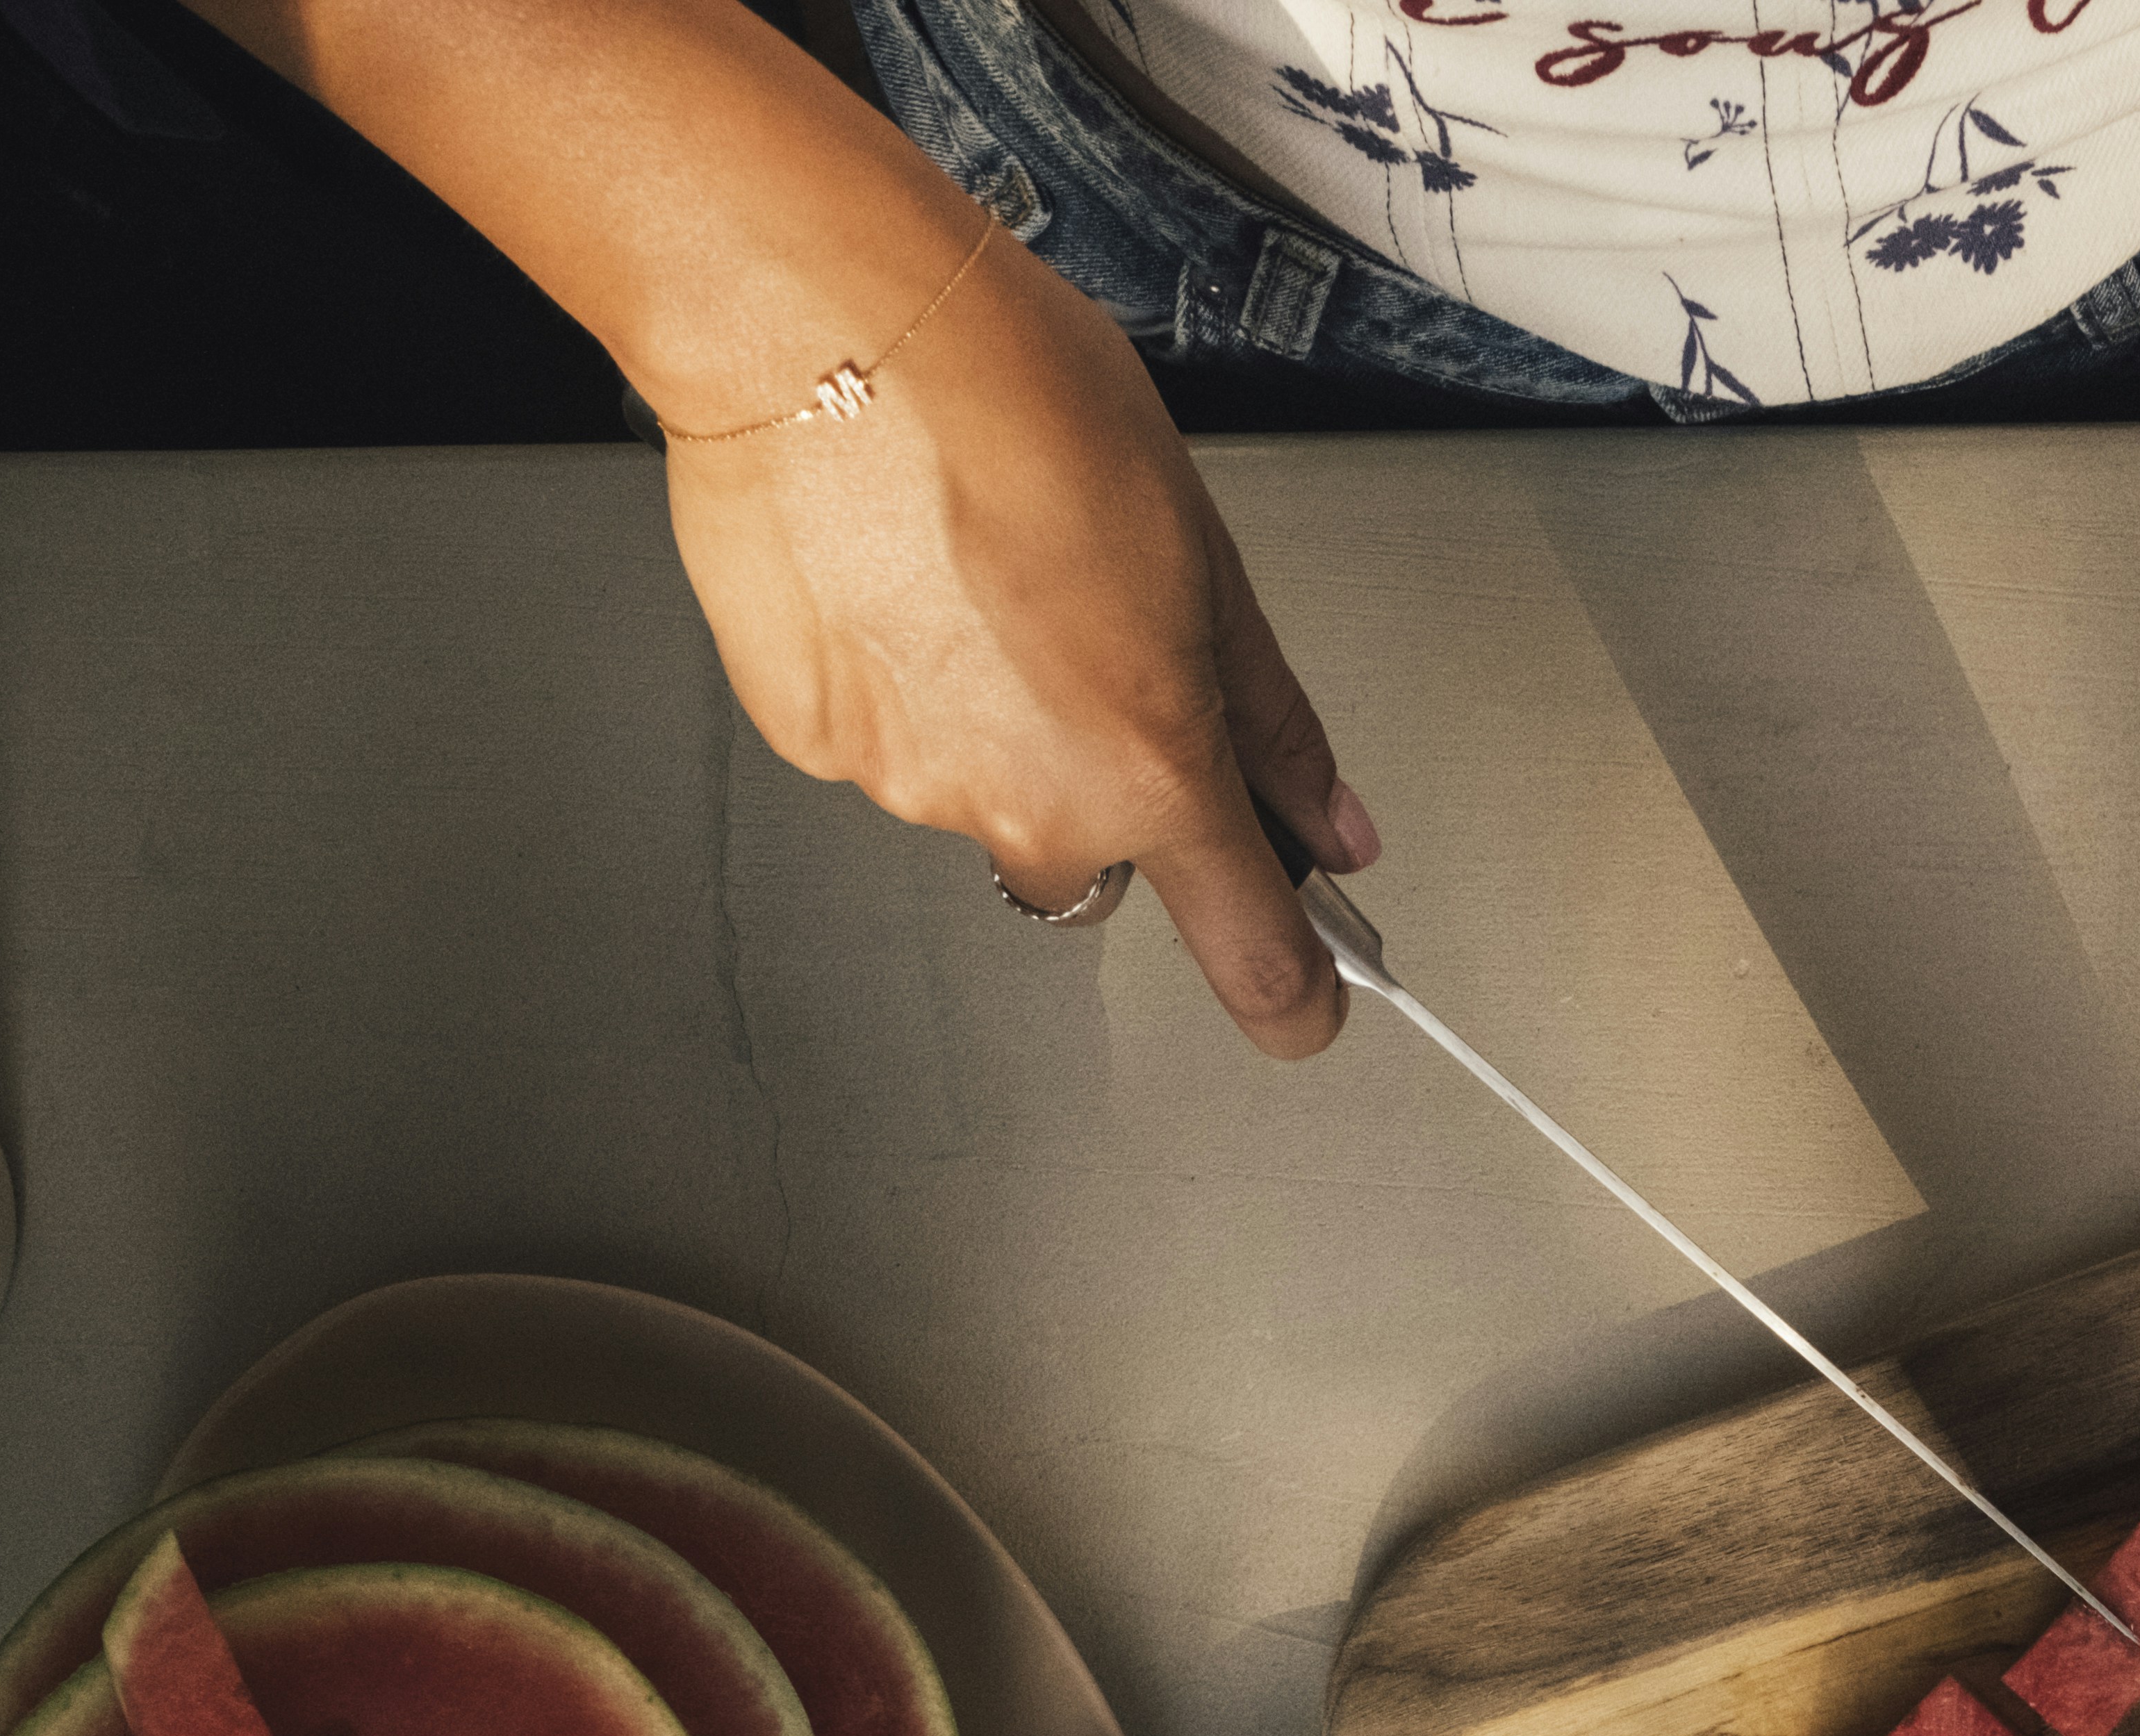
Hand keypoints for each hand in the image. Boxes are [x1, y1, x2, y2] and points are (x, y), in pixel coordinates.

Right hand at [663, 235, 1377, 1055]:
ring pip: (981, 788)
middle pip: (1095, 851)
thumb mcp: (1199, 554)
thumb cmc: (1015, 401)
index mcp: (1147, 769)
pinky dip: (898, 678)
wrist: (827, 330)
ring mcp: (905, 784)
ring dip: (991, 715)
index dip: (1293, 984)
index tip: (1311, 1002)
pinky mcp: (810, 741)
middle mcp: (1024, 806)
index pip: (1248, 945)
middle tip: (1083, 635)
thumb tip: (1330, 820)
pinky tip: (895, 576)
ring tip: (972, 570)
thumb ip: (1266, 715)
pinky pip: (884, 740)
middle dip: (1105, 775)